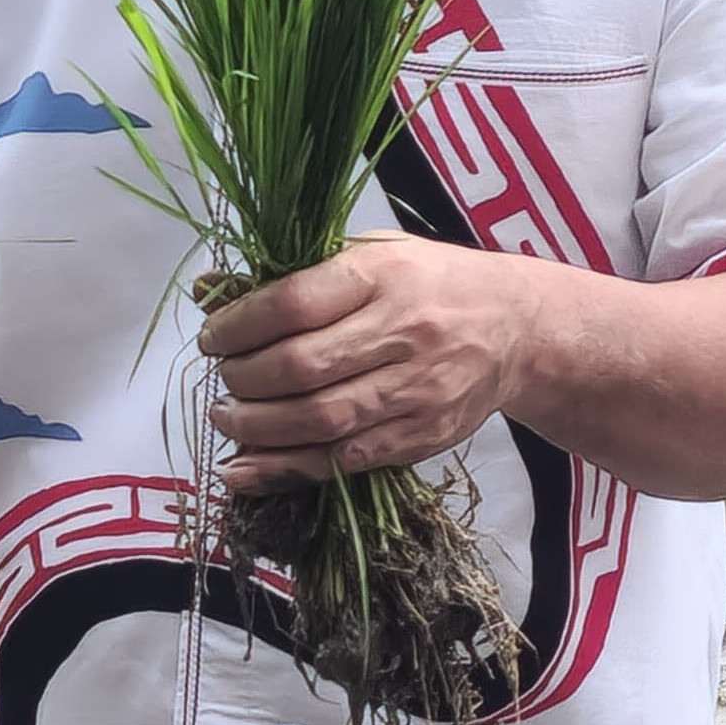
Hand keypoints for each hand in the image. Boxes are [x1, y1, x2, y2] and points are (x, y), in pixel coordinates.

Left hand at [197, 234, 545, 488]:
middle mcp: (405, 330)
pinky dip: (286, 469)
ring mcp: (418, 388)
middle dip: (242, 379)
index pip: (293, 302)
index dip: (237, 324)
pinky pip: (344, 460)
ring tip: (228, 418)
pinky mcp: (423, 434)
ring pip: (319, 419)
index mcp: (385, 275)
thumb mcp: (374, 256)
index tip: (213, 336)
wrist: (520, 329)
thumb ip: (294, 273)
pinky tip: (247, 468)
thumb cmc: (434, 284)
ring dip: (257, 427)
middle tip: (223, 381)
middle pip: (300, 366)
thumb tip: (205, 289)